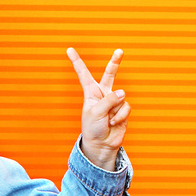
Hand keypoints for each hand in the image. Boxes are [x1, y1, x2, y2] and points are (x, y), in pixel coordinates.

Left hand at [67, 47, 129, 169]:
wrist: (101, 145)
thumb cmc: (93, 128)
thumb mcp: (96, 112)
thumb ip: (110, 100)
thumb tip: (123, 93)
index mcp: (91, 93)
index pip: (83, 74)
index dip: (77, 62)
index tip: (69, 50)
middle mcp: (103, 94)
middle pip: (110, 74)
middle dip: (115, 63)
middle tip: (119, 51)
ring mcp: (114, 101)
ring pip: (120, 97)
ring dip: (114, 110)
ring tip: (108, 120)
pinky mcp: (123, 110)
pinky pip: (126, 107)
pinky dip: (120, 116)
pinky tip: (114, 123)